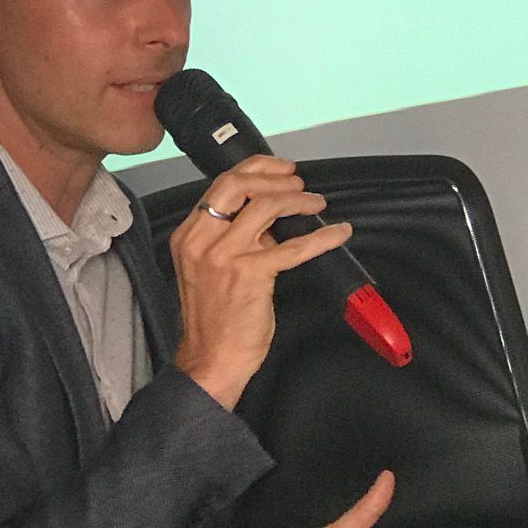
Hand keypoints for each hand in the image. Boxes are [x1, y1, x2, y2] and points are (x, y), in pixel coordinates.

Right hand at [170, 157, 352, 409]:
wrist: (211, 359)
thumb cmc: (213, 320)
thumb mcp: (210, 269)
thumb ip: (232, 240)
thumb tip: (269, 222)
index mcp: (190, 235)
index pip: (222, 185)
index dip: (256, 169)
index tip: (280, 168)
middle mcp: (202, 240)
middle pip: (239, 185)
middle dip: (274, 177)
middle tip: (298, 183)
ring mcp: (224, 256)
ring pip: (266, 206)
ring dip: (299, 200)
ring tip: (316, 204)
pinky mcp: (251, 274)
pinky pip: (293, 246)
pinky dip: (321, 237)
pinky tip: (337, 233)